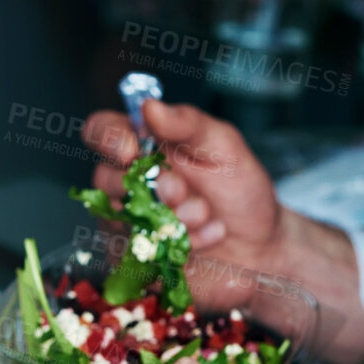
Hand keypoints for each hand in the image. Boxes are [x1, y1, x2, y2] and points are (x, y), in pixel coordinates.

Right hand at [83, 100, 363, 363]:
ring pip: (120, 218)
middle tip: (185, 191)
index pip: (101, 130)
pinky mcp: (136, 257)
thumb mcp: (224, 146)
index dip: (107, 137)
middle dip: (152, 187)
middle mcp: (129, 182)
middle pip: (105, 178)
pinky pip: (138, 252)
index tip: (131, 150)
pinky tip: (206, 239)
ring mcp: (128, 221)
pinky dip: (175, 245)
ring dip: (168, 219)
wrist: (262, 245)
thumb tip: (149, 106)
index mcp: (145, 145)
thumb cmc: (241, 190)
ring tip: (206, 216)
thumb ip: (188, 124)